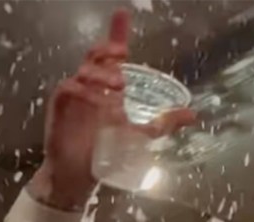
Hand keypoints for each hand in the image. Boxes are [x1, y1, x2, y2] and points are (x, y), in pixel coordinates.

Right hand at [31, 9, 193, 210]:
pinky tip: (101, 103)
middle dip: (108, 50)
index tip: (124, 14)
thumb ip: (165, 122)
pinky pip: (69, 91)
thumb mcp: (142, 134)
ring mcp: (74, 96)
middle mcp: (90, 86)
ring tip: (120, 86)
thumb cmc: (107, 149)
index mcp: (107, 87)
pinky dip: (86, 94)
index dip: (117, 33)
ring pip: (83, 71)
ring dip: (101, 74)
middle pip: (95, 56)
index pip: (111, 55)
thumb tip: (193, 114)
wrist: (82, 173)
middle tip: (123, 53)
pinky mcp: (61, 109)